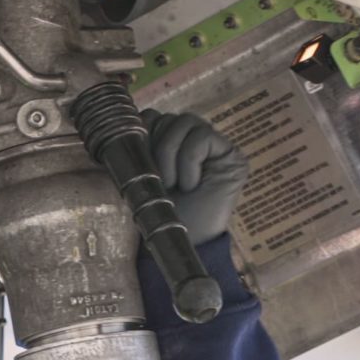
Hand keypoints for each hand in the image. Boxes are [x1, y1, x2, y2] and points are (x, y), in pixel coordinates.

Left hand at [141, 109, 247, 242]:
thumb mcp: (141, 175)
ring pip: (184, 121)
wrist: (183, 243)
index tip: (139, 164)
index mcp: (170, 142)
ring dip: (170, 154)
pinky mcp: (232, 155)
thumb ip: (140, 145)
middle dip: (155, 147)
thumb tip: (127, 119)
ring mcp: (215, 146)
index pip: (152, 116)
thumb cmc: (161, 215)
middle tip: (158, 180)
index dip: (141, 133)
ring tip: (173, 184)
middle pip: (167, 116)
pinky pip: (202, 137)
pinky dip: (189, 161)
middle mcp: (193, 140)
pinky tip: (192, 185)